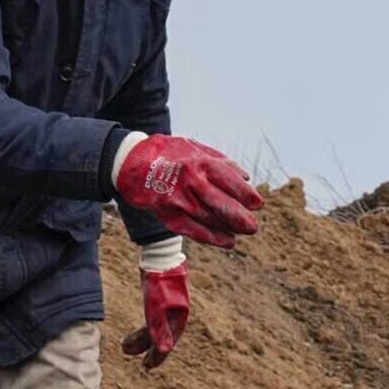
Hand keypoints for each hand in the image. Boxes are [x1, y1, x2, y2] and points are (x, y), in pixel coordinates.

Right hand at [112, 133, 262, 246]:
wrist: (130, 164)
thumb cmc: (167, 153)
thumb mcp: (193, 147)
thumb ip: (220, 161)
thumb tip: (245, 177)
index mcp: (198, 162)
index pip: (228, 180)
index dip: (245, 194)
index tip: (258, 204)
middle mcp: (190, 182)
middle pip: (220, 203)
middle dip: (240, 217)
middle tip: (254, 226)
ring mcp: (178, 200)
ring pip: (209, 219)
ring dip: (229, 229)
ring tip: (243, 233)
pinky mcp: (168, 215)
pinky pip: (194, 230)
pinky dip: (212, 237)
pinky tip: (227, 241)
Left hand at [123, 259, 192, 367]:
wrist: (159, 253)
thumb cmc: (159, 280)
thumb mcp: (156, 306)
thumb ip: (159, 329)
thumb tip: (164, 351)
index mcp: (179, 317)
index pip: (168, 342)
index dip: (157, 356)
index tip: (146, 366)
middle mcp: (176, 313)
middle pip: (161, 335)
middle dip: (146, 347)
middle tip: (131, 355)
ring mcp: (169, 304)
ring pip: (155, 326)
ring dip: (141, 337)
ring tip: (125, 345)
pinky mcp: (160, 296)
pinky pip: (153, 317)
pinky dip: (144, 325)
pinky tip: (137, 327)